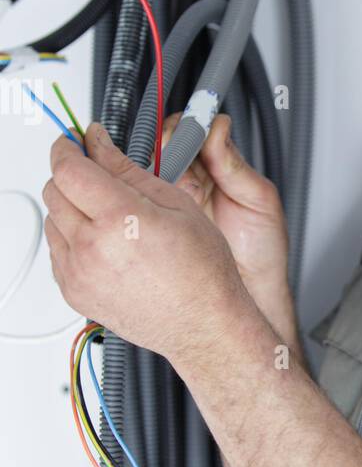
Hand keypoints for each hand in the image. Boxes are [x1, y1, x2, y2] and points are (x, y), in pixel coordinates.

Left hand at [43, 122, 249, 361]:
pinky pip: (57, 252)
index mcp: (120, 220)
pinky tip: (104, 241)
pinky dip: (72, 238)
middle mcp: (92, 248)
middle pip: (54, 191)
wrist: (204, 324)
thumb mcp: (175, 203)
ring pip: (52, 221)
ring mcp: (79, 274)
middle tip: (95, 172)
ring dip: (71, 207)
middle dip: (71, 174)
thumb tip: (98, 144)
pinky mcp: (75, 293)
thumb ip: (126, 168)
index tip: (74, 141)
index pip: (68, 169)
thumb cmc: (202, 271)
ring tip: (107, 214)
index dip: (67, 148)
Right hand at [154, 112, 290, 316]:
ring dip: (150, 171)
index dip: (185, 126)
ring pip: (147, 171)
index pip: (192, 131)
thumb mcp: (259, 201)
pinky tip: (150, 203)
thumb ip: (236, 165)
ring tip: (164, 184)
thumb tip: (219, 127)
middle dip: (164, 145)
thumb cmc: (262, 251)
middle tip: (172, 157)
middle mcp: (192, 180)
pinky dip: (140, 198)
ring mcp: (172, 201)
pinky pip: (140, 202)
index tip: (186, 129)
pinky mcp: (157, 222)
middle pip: (163, 146)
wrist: (252, 293)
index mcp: (218, 167)